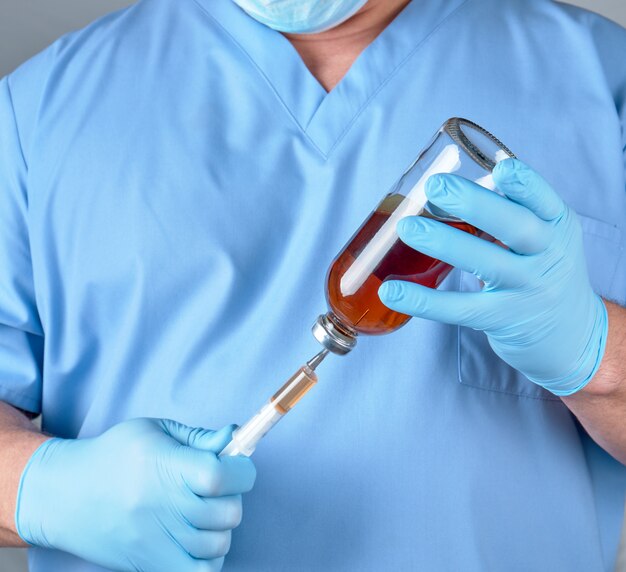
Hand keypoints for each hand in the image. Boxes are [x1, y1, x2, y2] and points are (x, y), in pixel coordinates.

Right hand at [15, 419, 255, 570]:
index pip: (220, 476)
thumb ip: (199, 437)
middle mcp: (161, 506)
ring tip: (204, 511)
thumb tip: (234, 438)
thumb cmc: (114, 455)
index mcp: (164, 466)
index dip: (241, 470)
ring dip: (222, 526)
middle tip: (217, 486)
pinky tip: (200, 539)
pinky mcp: (151, 564)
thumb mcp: (156, 431)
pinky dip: (210, 558)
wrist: (65, 495)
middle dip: (233, 495)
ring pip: (219, 543)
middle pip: (228, 511)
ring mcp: (156, 541)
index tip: (237, 465)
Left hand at [378, 158, 607, 395]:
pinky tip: (392, 291)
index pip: (545, 201)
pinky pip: (459, 308)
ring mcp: (526, 290)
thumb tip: (441, 191)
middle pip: (516, 227)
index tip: (502, 168)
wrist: (573, 335)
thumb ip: (506, 214)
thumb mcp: (543, 238)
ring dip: (444, 243)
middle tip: (436, 186)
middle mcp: (548, 256)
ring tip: (407, 227)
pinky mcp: (501, 319)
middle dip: (475, 204)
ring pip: (486, 263)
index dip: (526, 185)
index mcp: (556, 226)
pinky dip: (423, 300)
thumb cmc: (542, 271)